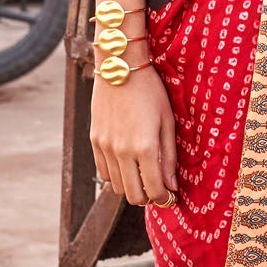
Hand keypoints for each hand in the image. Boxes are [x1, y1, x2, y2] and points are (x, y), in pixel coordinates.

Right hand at [90, 63, 178, 209]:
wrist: (120, 67)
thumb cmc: (151, 91)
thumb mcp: (167, 122)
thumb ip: (169, 157)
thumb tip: (172, 187)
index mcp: (145, 147)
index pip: (154, 190)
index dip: (164, 199)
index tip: (170, 197)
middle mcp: (121, 151)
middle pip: (133, 195)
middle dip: (148, 197)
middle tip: (158, 190)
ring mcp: (105, 147)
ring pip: (116, 187)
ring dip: (131, 188)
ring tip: (144, 176)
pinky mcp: (94, 141)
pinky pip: (103, 172)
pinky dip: (116, 176)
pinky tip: (128, 166)